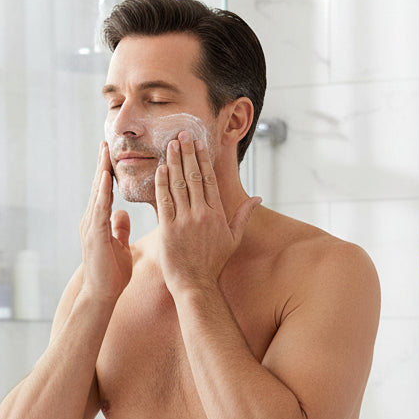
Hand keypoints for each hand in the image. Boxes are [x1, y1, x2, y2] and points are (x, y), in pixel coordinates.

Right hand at [79, 141, 132, 302]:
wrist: (101, 295)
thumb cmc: (111, 275)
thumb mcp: (120, 246)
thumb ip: (119, 228)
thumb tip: (122, 213)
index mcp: (99, 223)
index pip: (104, 193)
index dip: (107, 174)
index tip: (111, 156)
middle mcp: (91, 221)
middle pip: (97, 188)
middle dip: (101, 166)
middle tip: (105, 143)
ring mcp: (91, 227)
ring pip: (96, 194)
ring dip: (101, 172)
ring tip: (104, 152)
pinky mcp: (94, 234)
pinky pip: (99, 208)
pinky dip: (102, 192)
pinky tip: (105, 177)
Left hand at [155, 131, 258, 293]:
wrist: (195, 284)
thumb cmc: (213, 263)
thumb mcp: (233, 239)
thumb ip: (243, 215)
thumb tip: (258, 198)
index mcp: (217, 214)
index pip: (210, 179)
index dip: (202, 159)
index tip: (198, 143)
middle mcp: (202, 214)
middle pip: (194, 177)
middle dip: (187, 153)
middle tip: (182, 134)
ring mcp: (184, 221)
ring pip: (179, 185)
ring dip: (174, 162)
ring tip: (170, 145)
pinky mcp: (168, 229)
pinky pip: (165, 201)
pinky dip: (162, 183)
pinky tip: (161, 168)